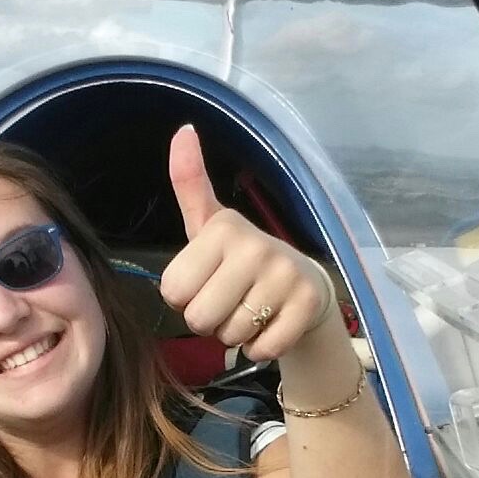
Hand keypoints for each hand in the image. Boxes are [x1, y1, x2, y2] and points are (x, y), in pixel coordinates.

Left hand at [159, 126, 335, 361]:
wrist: (305, 285)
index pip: (173, 290)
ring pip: (230, 335)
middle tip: (229, 300)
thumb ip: (190, 182)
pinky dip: (261, 347)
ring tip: (251, 309)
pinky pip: (261, 348)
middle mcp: (256, 245)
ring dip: (235, 334)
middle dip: (208, 319)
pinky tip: (271, 325)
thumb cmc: (242, 257)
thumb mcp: (209, 223)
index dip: (185, 295)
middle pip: (198, 317)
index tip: (207, 279)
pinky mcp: (305, 306)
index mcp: (223, 226)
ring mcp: (284, 276)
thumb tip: (183, 129)